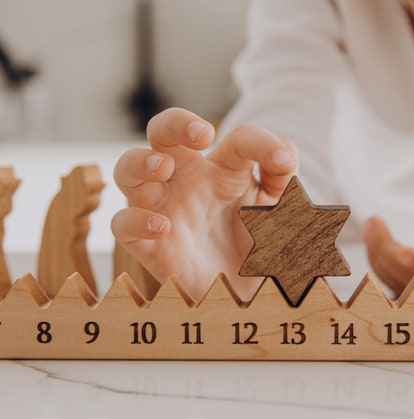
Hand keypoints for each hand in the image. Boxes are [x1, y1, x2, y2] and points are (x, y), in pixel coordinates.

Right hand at [111, 108, 297, 299]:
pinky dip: (135, 221)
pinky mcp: (150, 244)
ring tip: (163, 168)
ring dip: (140, 162)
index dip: (261, 143)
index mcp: (226, 169)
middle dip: (175, 123)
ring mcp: (165, 209)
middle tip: (202, 135)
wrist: (249, 295)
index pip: (238, 139)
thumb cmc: (260, 245)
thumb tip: (286, 146)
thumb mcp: (279, 210)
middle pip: (164, 133)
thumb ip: (283, 178)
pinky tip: (162, 226)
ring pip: (128, 169)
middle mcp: (190, 181)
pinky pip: (123, 225)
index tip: (283, 161)